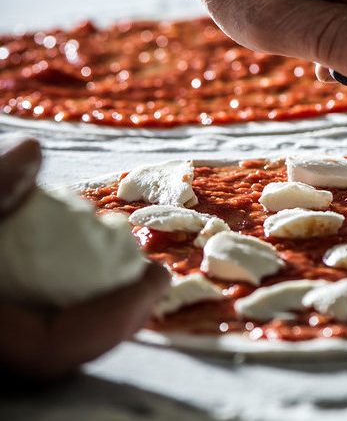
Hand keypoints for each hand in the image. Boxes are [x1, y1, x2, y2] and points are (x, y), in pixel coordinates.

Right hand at [0, 135, 167, 378]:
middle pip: (58, 354)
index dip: (112, 319)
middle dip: (115, 320)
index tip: (156, 279)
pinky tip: (83, 267)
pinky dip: (65, 298)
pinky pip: (30, 322)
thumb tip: (31, 152)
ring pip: (45, 341)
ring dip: (96, 310)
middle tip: (151, 280)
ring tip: (130, 276)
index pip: (49, 348)